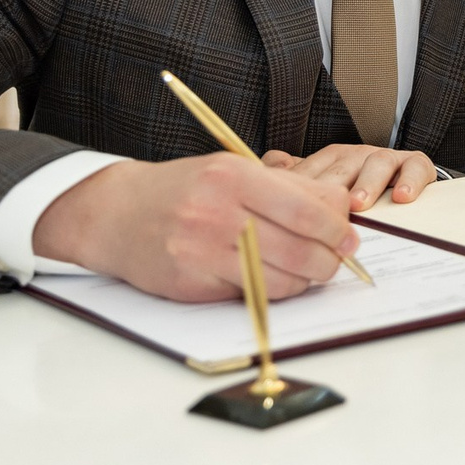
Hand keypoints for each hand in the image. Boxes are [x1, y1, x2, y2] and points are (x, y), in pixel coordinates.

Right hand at [34, 153, 355, 301]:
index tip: (349, 238)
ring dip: (303, 281)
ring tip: (305, 271)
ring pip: (280, 280)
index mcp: (233, 176)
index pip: (307, 209)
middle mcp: (217, 212)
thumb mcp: (231, 169)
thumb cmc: (183, 189)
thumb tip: (339, 210)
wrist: (115, 213)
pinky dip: (269, 291)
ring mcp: (201, 251)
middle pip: (300, 250)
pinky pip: (250, 296)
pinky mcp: (191, 284)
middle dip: (329, 261)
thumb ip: (285, 187)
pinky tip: (269, 278)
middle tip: (335, 261)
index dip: (337, 229)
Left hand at [269, 143, 437, 209]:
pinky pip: (414, 167)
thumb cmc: (355, 190)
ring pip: (376, 163)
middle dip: (332, 189)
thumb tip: (272, 165)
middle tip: (322, 212)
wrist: (402, 185)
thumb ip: (294, 177)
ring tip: (359, 204)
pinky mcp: (415, 164)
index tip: (289, 211)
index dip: (302, 191)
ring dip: (367, 183)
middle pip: (341, 168)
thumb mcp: (322, 185)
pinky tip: (402, 198)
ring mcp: (386, 158)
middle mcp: (356, 155)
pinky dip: (410, 180)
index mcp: (330, 160)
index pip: (312, 171)